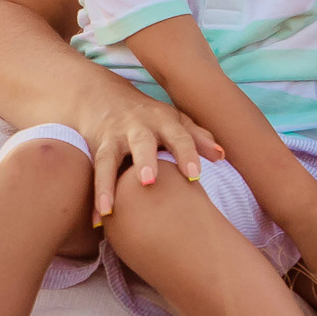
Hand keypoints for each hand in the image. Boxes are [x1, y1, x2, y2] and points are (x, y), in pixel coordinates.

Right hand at [80, 87, 223, 221]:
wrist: (102, 95)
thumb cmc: (148, 116)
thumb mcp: (174, 120)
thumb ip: (197, 137)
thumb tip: (221, 155)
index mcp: (163, 120)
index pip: (178, 136)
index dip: (186, 154)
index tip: (193, 176)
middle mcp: (137, 127)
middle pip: (142, 142)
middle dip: (144, 160)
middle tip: (148, 182)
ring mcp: (113, 137)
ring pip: (109, 158)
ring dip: (108, 182)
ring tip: (108, 207)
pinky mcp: (95, 149)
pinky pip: (94, 172)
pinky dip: (95, 196)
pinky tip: (97, 220)